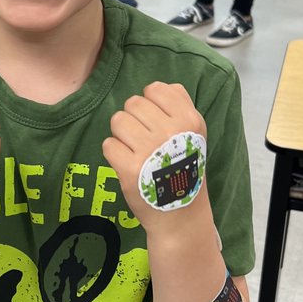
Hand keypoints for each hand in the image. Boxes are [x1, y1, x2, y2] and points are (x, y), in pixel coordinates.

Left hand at [103, 82, 208, 233]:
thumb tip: (154, 88)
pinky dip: (114, 154)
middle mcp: (170, 132)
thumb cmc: (183, 167)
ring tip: (136, 151)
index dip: (150, 104)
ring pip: (118, 120)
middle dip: (134, 119)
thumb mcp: (194, 133)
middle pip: (133, 103)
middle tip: (144, 140)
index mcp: (189, 119)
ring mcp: (149, 150)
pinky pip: (108, 144)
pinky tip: (128, 165)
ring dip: (122, 135)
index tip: (156, 122)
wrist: (180, 213)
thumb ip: (178, 105)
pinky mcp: (129, 169)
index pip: (155, 89)